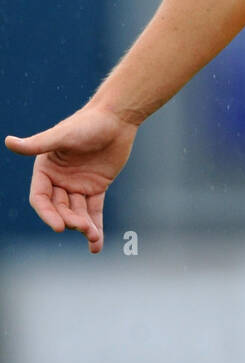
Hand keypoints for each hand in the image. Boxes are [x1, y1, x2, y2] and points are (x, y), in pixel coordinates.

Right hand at [5, 105, 137, 252]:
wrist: (116, 118)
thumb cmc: (86, 123)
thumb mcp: (61, 135)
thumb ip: (36, 145)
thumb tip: (9, 142)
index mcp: (45, 169)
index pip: (41, 199)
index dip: (47, 214)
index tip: (59, 227)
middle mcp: (59, 180)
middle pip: (59, 208)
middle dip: (69, 220)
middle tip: (83, 227)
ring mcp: (77, 185)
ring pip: (77, 212)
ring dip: (84, 227)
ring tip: (93, 237)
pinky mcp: (96, 188)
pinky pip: (94, 211)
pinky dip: (96, 226)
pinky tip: (97, 244)